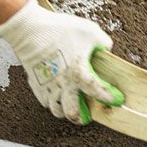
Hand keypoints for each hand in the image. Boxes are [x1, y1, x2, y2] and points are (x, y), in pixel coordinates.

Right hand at [0, 0, 124, 124]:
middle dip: (82, 117)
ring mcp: (47, 85)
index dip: (109, 97)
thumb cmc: (60, 30)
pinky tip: (58, 95)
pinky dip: (52, 102)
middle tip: (89, 114)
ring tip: (72, 105)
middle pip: (72, 113)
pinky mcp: (35, 82)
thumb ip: (103, 43)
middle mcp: (63, 84)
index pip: (97, 91)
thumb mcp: (90, 31)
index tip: (116, 99)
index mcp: (79, 72)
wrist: (29, 29)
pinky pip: (44, 100)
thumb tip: (106, 50)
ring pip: (56, 110)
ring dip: (65, 110)